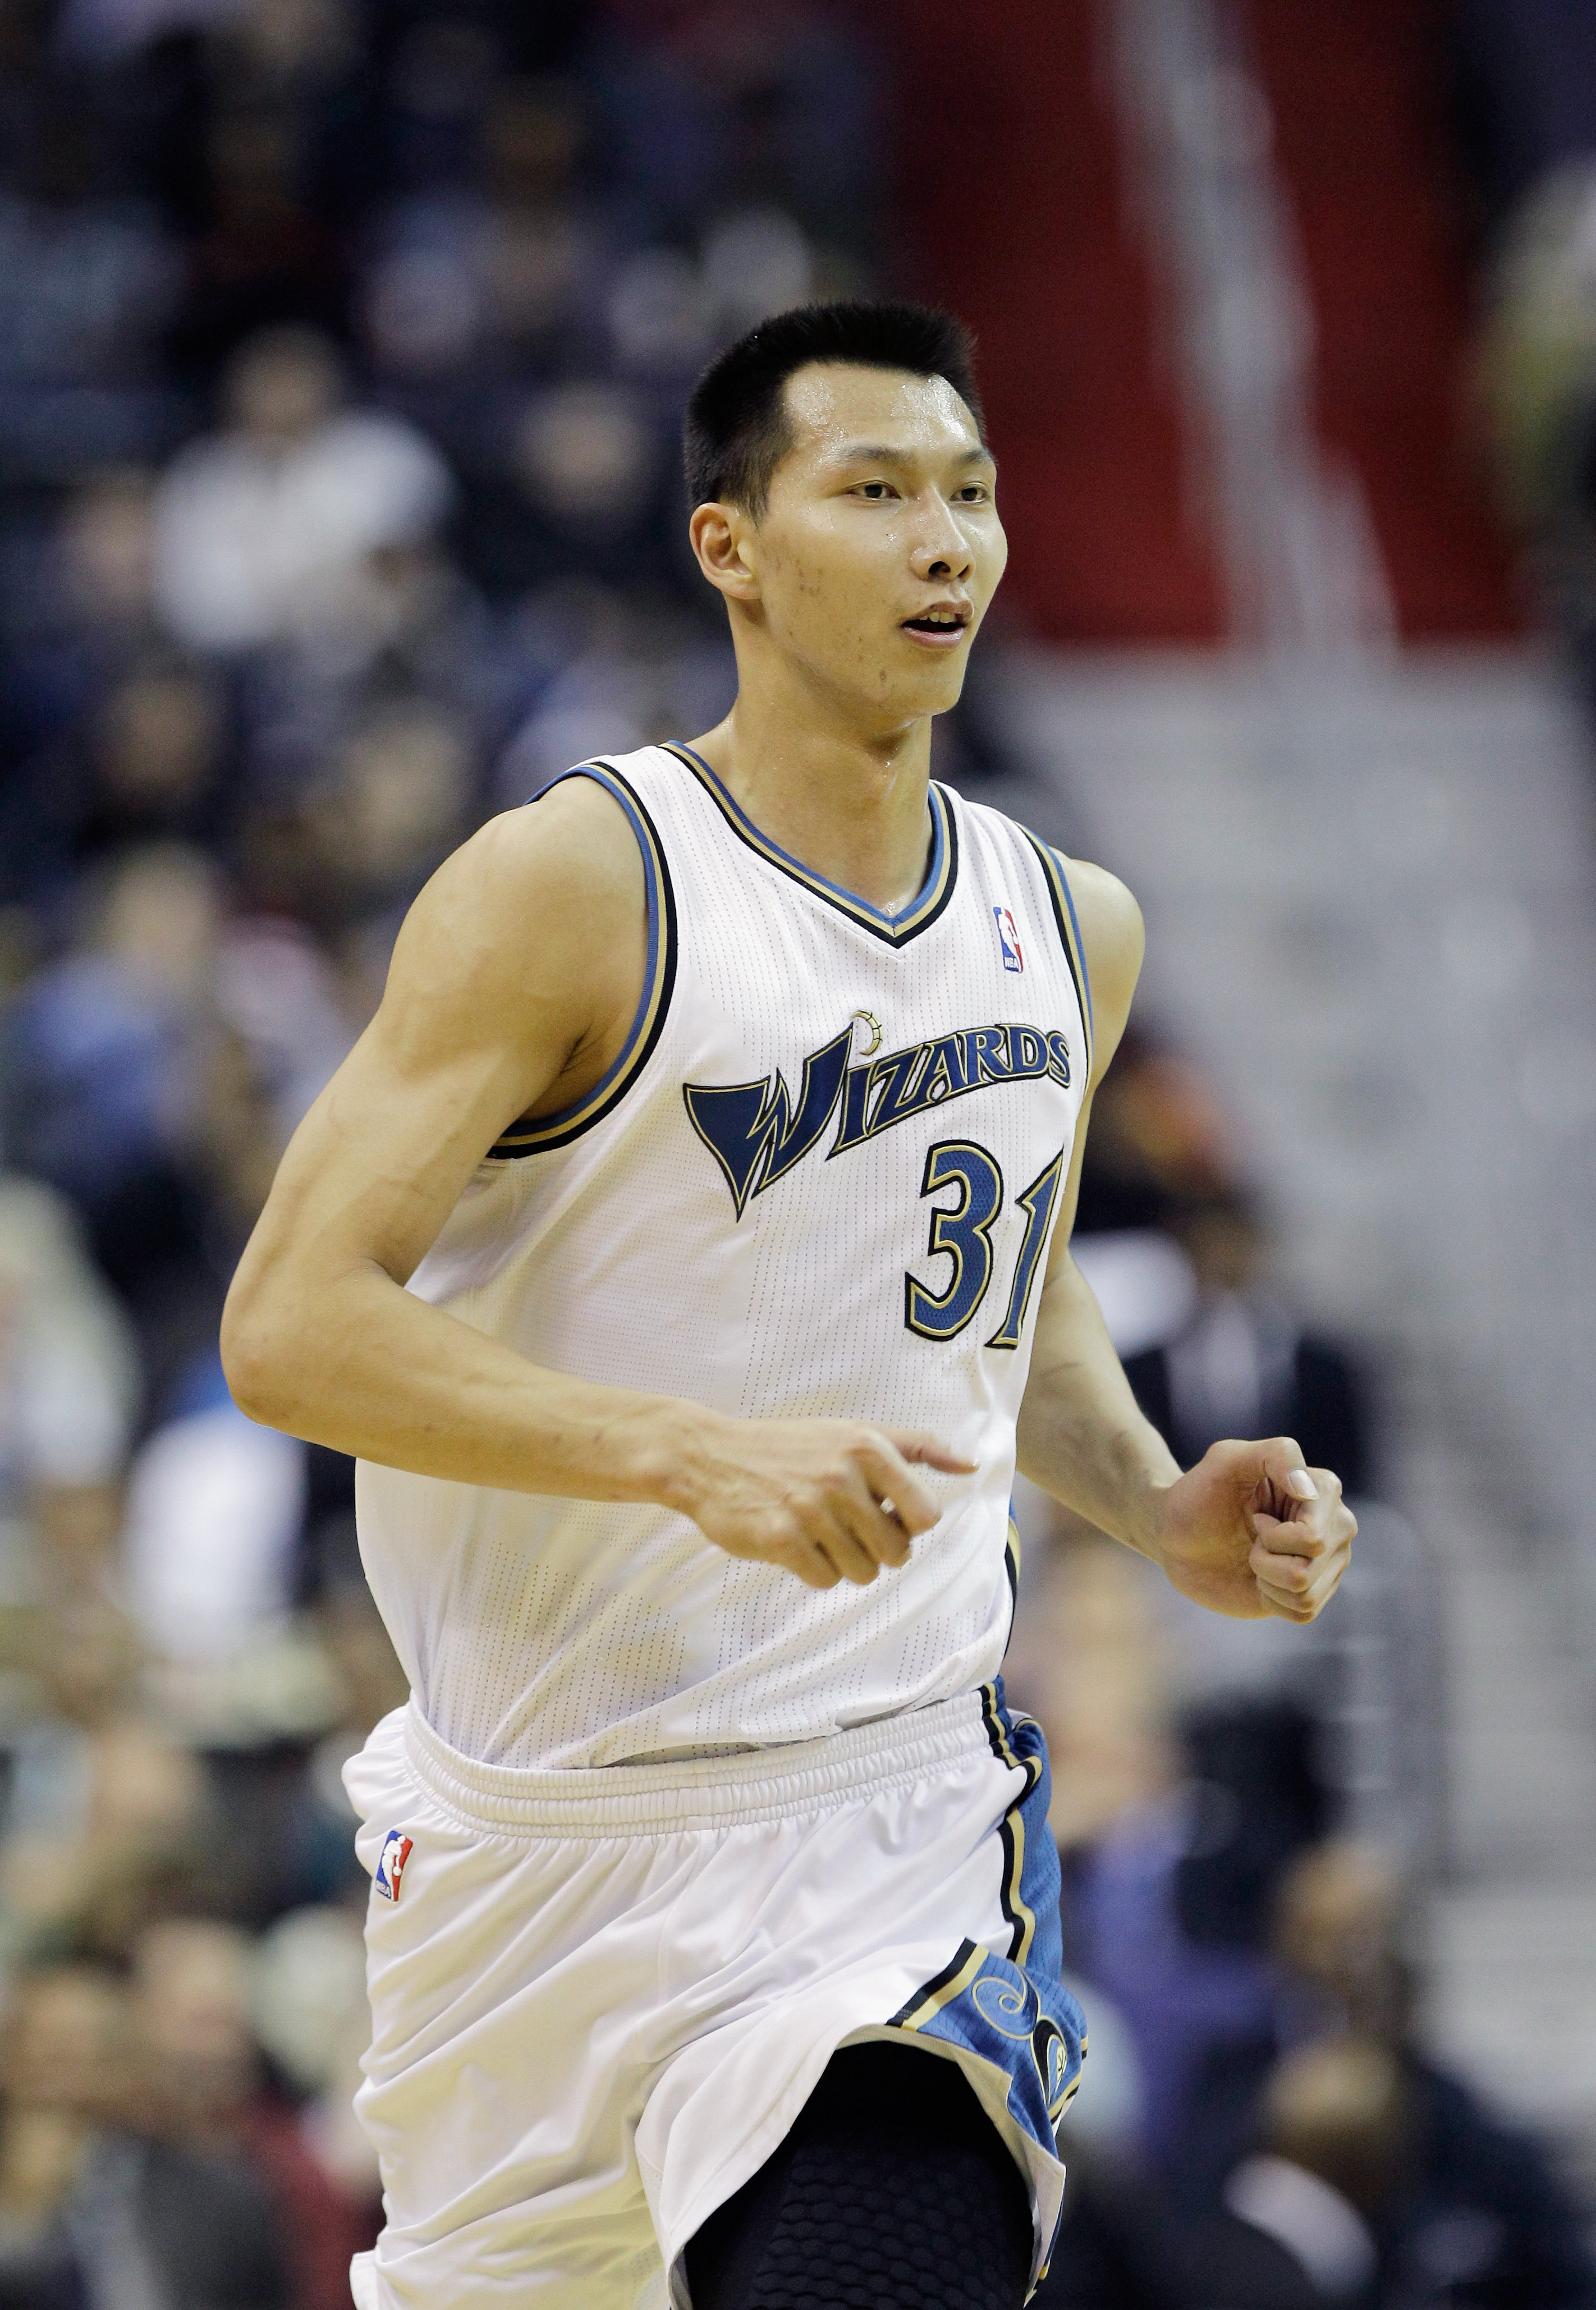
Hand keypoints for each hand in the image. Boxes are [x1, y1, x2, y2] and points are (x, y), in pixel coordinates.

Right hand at [673, 1417, 976, 1589]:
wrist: (708, 1457)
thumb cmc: (790, 1447)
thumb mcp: (854, 1432)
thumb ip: (917, 1446)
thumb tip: (972, 1465)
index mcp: (868, 1447)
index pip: (927, 1516)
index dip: (907, 1525)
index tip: (882, 1513)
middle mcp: (842, 1477)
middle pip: (896, 1553)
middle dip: (875, 1550)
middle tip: (843, 1526)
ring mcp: (810, 1510)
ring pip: (862, 1572)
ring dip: (843, 1561)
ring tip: (815, 1530)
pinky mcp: (781, 1539)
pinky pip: (825, 1580)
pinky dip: (813, 1569)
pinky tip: (793, 1541)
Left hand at [1148, 1437, 1354, 1621]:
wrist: (1178, 1536)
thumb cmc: (1201, 1493)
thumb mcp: (1227, 1459)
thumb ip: (1275, 1455)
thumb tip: (1310, 1491)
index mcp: (1325, 1490)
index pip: (1313, 1537)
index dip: (1273, 1535)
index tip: (1255, 1514)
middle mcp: (1336, 1526)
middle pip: (1311, 1566)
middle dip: (1266, 1557)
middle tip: (1253, 1535)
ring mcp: (1327, 1562)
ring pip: (1307, 1593)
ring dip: (1267, 1578)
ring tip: (1254, 1556)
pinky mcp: (1312, 1593)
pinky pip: (1304, 1612)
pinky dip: (1272, 1599)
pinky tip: (1260, 1578)